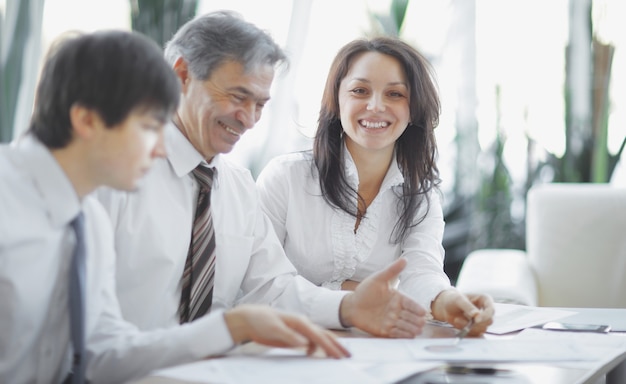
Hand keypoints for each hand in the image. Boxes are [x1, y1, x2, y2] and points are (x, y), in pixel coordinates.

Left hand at [224, 305, 349, 358]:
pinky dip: (318, 348)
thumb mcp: (274, 329)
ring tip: (339, 356)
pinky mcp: (294, 335)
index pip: (319, 336)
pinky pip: (310, 342)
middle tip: (347, 356)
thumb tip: (306, 344)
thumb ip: (290, 336)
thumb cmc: (261, 320)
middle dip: (336, 346)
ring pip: (319, 338)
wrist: (250, 318)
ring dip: (329, 347)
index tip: (339, 356)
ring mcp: (299, 330)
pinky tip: (319, 355)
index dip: (330, 346)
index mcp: (299, 322)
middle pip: (323, 335)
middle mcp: (302, 324)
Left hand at [339, 258, 425, 337]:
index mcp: (397, 298)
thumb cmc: (365, 291)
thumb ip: (391, 270)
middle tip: (421, 323)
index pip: (410, 303)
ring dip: (411, 328)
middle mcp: (396, 310)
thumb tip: (405, 259)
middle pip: (410, 316)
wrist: (351, 305)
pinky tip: (408, 335)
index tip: (422, 312)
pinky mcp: (384, 330)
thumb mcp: (378, 278)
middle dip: (416, 320)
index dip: (416, 308)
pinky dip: (402, 334)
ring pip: (405, 326)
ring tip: (417, 331)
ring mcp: (391, 321)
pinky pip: (396, 333)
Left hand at [431, 288, 494, 335]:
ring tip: (456, 320)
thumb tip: (477, 315)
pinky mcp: (477, 327)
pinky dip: (467, 331)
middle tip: (458, 319)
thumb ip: (467, 306)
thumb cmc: (453, 299)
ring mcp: (482, 320)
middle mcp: (486, 310)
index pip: (491, 310)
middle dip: (475, 323)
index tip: (476, 320)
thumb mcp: (458, 300)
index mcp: (485, 300)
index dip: (485, 316)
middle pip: (489, 321)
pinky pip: (476, 333)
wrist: (445, 307)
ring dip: (469, 327)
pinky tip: (458, 324)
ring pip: (482, 329)